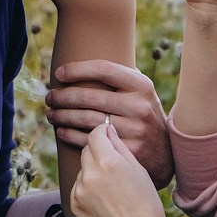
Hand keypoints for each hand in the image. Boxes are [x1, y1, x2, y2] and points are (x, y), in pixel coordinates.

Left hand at [47, 60, 173, 187]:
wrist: (166, 151)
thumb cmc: (144, 113)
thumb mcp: (141, 91)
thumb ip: (120, 78)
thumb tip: (82, 65)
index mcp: (141, 85)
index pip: (104, 69)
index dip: (77, 69)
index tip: (59, 73)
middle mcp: (138, 106)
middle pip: (90, 97)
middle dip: (63, 96)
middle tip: (49, 97)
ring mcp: (134, 130)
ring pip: (87, 120)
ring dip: (63, 116)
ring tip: (51, 114)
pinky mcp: (127, 151)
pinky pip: (91, 141)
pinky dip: (71, 135)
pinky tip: (61, 131)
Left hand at [71, 123, 166, 216]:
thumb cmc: (145, 205)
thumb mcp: (139, 170)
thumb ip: (120, 146)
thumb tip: (107, 130)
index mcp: (109, 162)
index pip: (95, 134)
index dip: (103, 132)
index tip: (107, 135)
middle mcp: (90, 174)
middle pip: (87, 149)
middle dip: (98, 152)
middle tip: (114, 166)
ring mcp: (80, 190)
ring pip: (83, 168)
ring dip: (93, 171)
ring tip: (111, 188)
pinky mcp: (74, 204)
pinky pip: (78, 186)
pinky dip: (88, 187)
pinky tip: (104, 199)